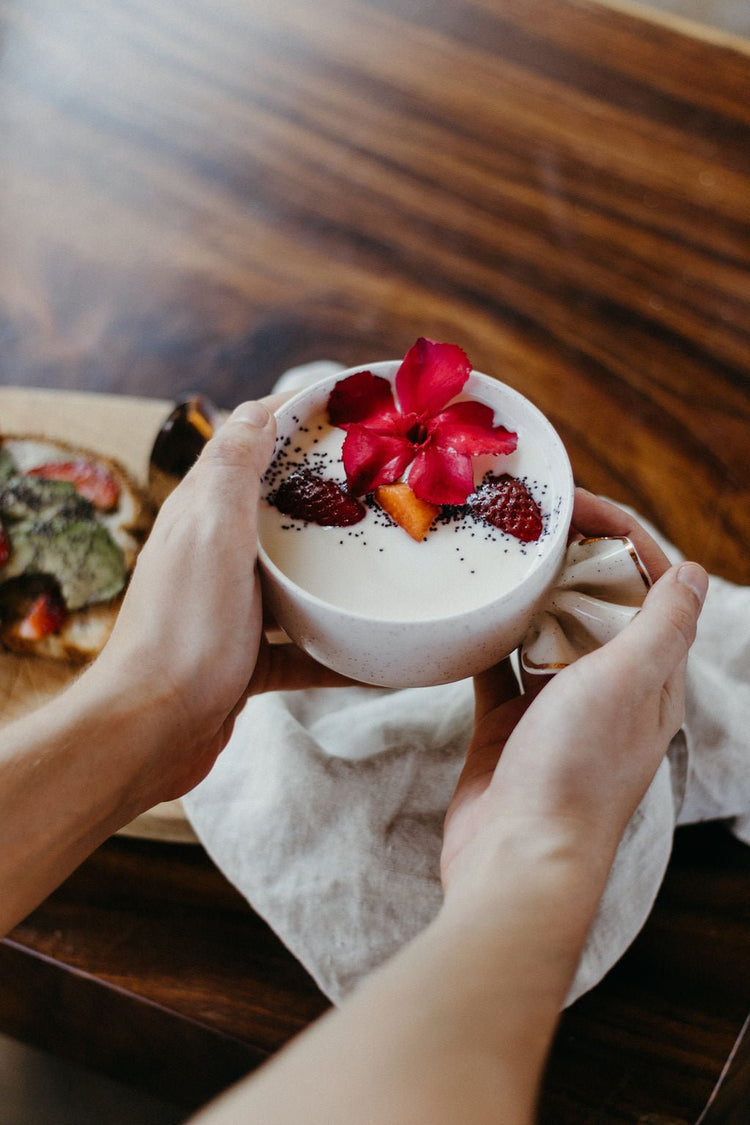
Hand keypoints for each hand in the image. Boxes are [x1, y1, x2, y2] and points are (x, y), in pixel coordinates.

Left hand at [93, 400, 351, 803]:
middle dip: (329, 490)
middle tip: (391, 480)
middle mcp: (214, 554)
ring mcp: (230, 608)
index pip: (251, 442)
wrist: (151, 733)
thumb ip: (232, 473)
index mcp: (202, 512)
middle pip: (279, 509)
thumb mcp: (211, 534)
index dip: (299, 415)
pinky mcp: (245, 659)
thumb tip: (256, 410)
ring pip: (294, 578)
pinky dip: (339, 647)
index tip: (356, 406)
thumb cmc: (183, 632)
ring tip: (394, 557)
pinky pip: (303, 645)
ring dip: (337, 569)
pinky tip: (380, 655)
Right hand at [441, 490, 707, 917]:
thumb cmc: (577, 771)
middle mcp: (609, 687)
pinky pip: (498, 665)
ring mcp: (556, 706)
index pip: (648, 584)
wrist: (516, 859)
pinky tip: (466, 610)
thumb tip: (695, 571)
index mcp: (652, 675)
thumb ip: (662, 624)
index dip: (618, 535)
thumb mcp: (628, 683)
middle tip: (524, 518)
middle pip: (594, 601)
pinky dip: (486, 637)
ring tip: (493, 551)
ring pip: (544, 629)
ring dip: (525, 593)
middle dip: (567, 555)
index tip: (573, 503)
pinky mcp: (508, 723)